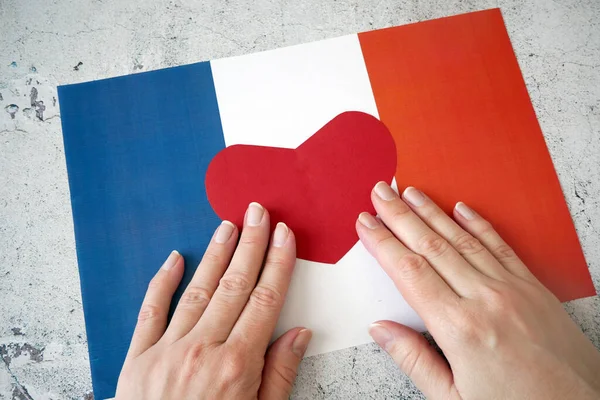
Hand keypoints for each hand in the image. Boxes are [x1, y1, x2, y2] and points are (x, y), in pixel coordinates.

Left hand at [115, 203, 311, 399]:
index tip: (284, 235)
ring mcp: (166, 350)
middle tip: (259, 212)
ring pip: (198, 289)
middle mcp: (202, 349)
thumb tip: (300, 333)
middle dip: (250, 244)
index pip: (265, 300)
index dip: (277, 263)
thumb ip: (279, 376)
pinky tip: (175, 258)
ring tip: (228, 224)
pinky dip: (162, 282)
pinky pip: (150, 310)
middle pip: (234, 285)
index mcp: (237, 365)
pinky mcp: (138, 357)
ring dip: (216, 254)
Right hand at [356, 182, 599, 399]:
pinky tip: (461, 208)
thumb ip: (414, 360)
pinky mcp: (534, 288)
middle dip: (400, 215)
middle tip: (381, 192)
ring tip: (411, 192)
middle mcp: (485, 300)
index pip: (409, 272)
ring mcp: (512, 289)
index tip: (366, 223)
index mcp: (459, 329)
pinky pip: (500, 247)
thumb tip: (381, 329)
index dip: (383, 243)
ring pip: (462, 240)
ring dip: (432, 212)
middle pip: (431, 246)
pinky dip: (478, 224)